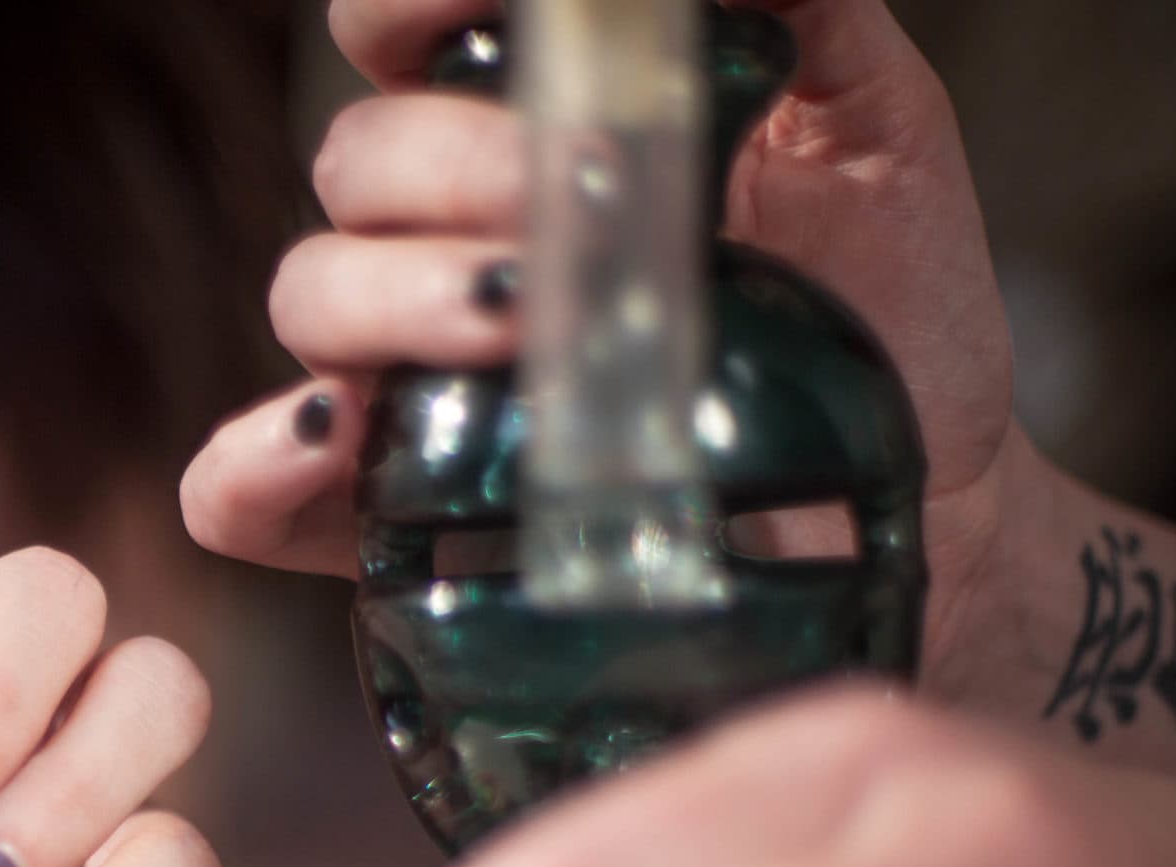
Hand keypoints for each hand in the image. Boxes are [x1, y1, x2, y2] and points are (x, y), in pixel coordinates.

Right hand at [181, 0, 1023, 661]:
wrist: (922, 476)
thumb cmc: (883, 286)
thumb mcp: (871, 113)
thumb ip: (793, 6)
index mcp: (527, 113)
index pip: (396, 23)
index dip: (409, 1)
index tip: (488, 13)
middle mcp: (448, 228)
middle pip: (356, 158)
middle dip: (456, 166)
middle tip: (586, 195)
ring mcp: (415, 365)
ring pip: (310, 294)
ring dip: (393, 299)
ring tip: (521, 323)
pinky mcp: (399, 507)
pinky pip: (253, 488)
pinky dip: (258, 466)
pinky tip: (331, 443)